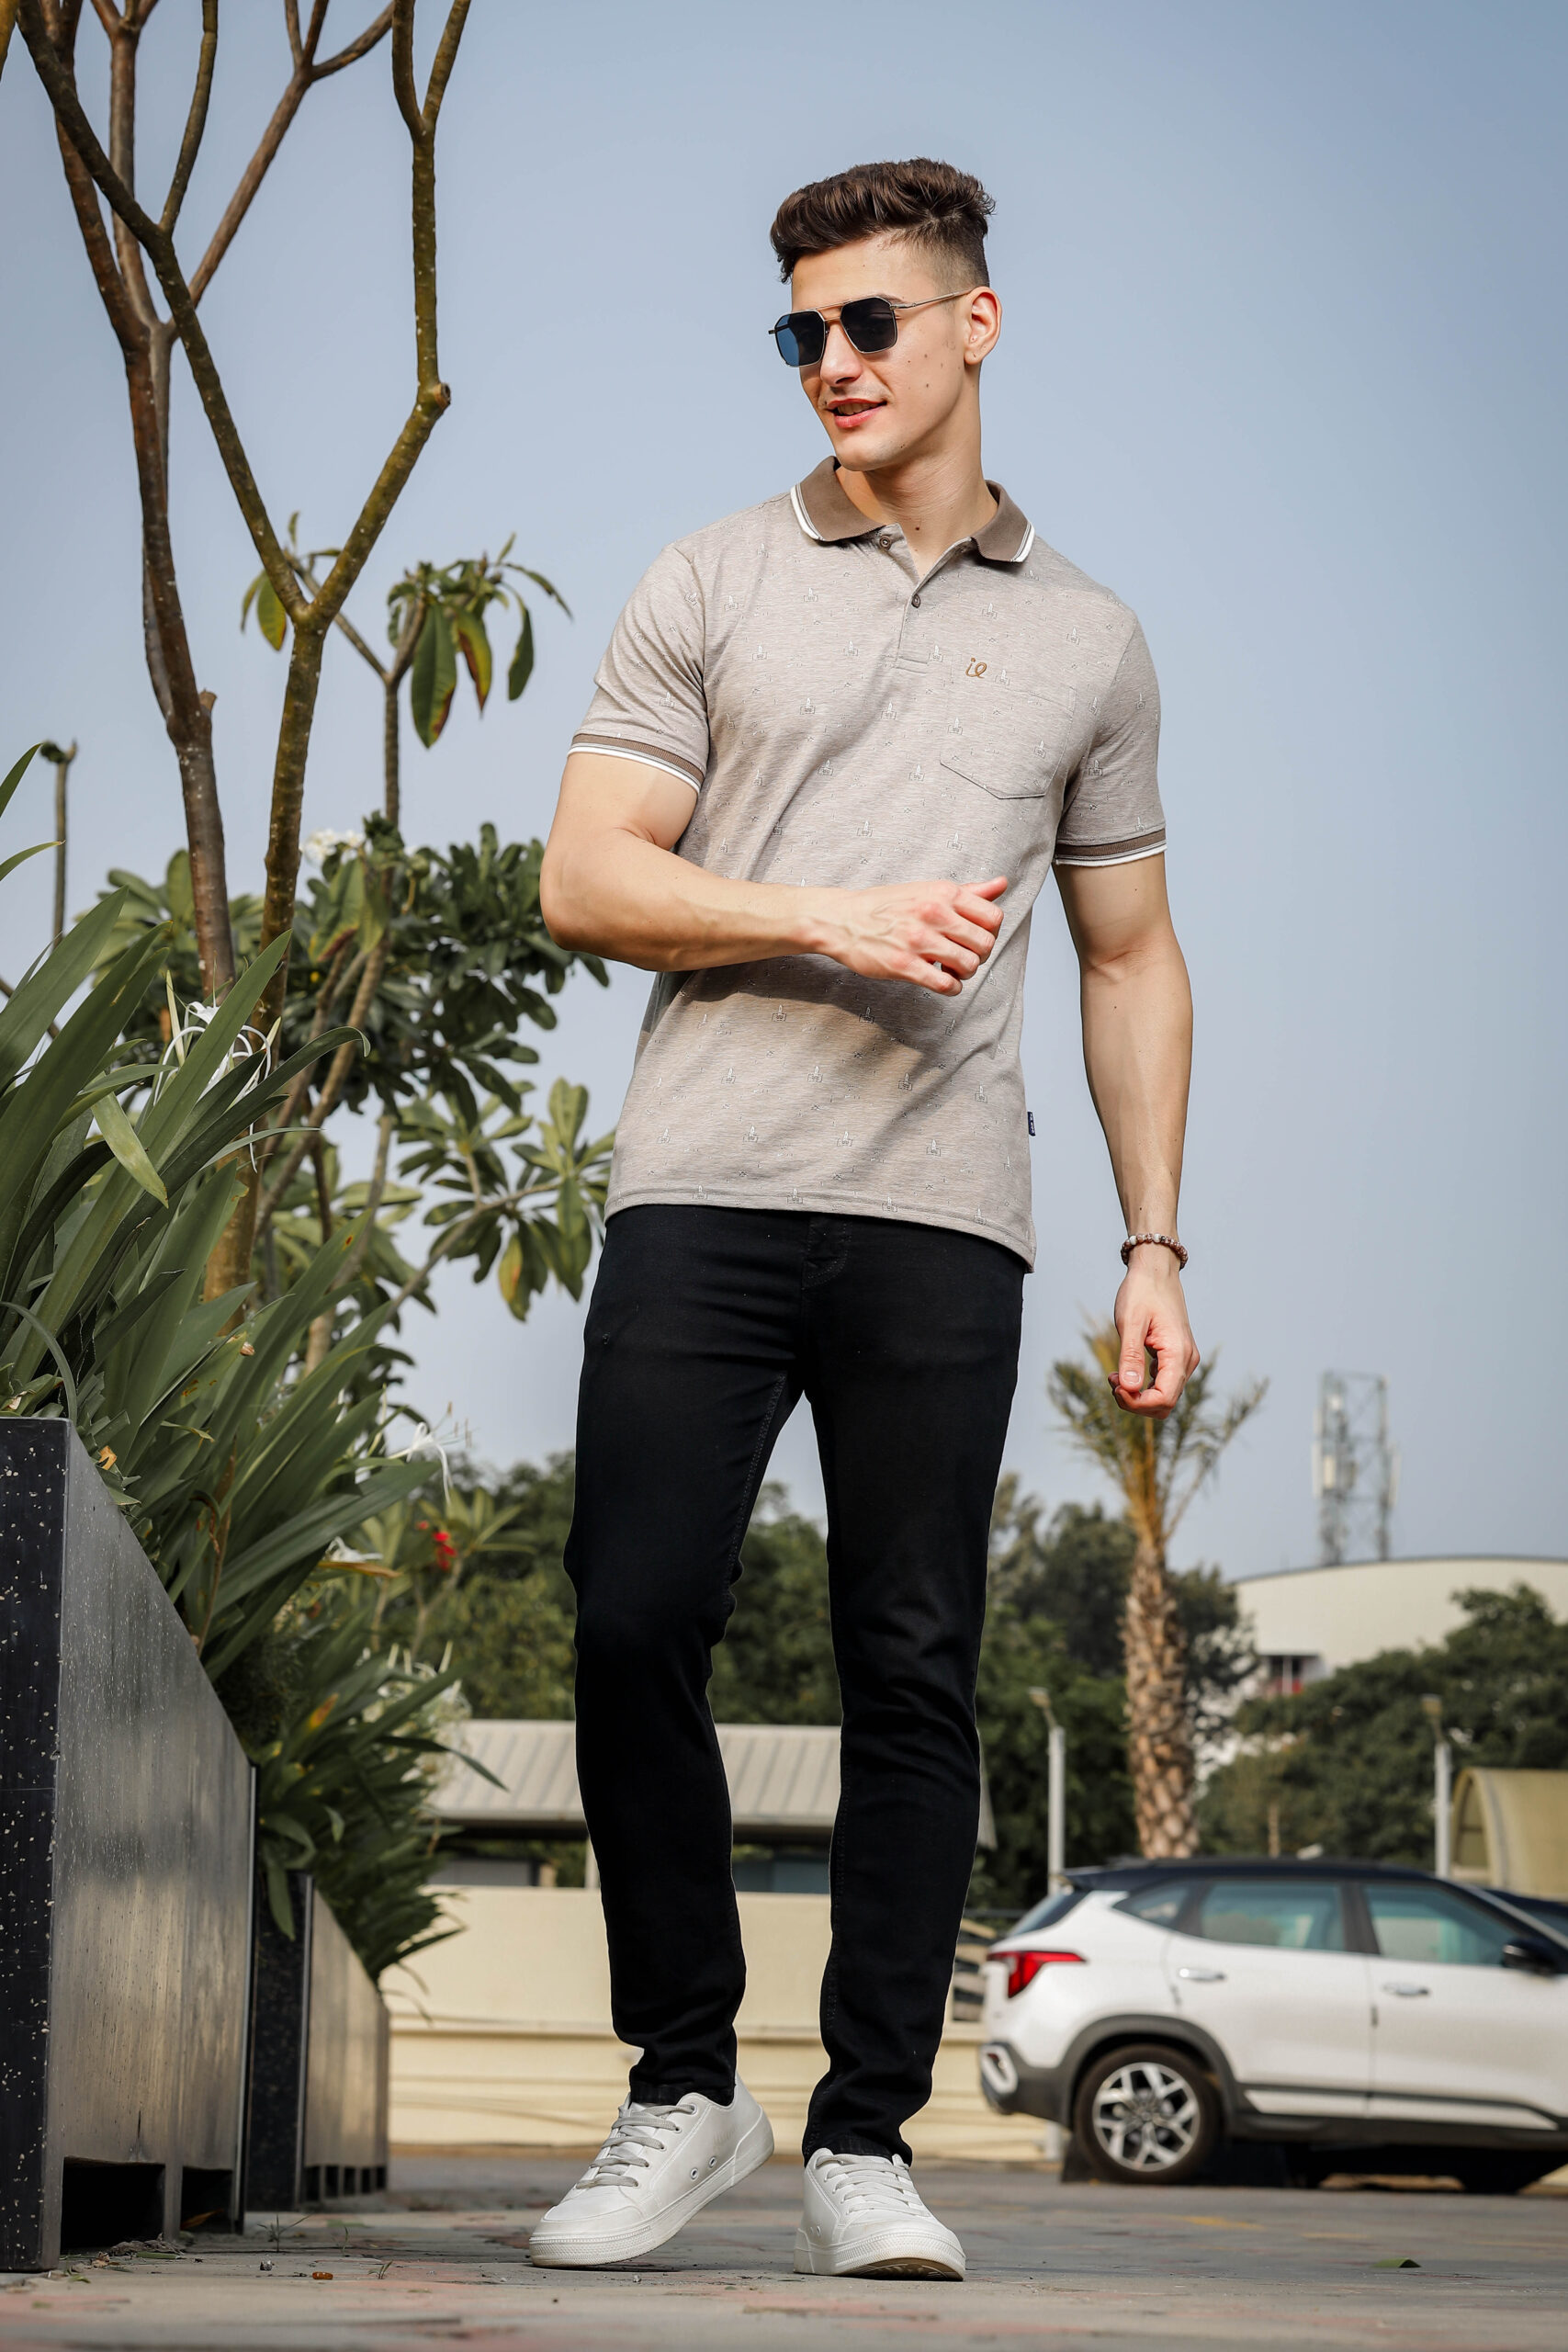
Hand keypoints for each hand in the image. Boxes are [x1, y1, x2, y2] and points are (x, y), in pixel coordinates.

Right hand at [817, 875, 1007, 994]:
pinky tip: (942, 981)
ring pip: (969, 965)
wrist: (842, 919)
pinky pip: (946, 984)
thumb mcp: (928, 890)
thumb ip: (968, 891)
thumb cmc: (886, 905)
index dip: (990, 933)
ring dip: (965, 973)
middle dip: (979, 955)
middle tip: (963, 956)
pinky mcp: (904, 966)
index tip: (975, 938)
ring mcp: (919, 941)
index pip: (993, 917)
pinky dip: (951, 988)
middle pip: (985, 944)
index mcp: (943, 893)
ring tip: (950, 969)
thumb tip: (1002, 884)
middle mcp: (934, 914)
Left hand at [1110, 1246, 1199, 1417]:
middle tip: (1112, 1382)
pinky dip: (1143, 1387)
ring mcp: (1183, 1359)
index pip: (1164, 1399)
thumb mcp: (1130, 1322)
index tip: (1115, 1387)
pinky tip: (1123, 1373)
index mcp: (1178, 1353)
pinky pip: (1163, 1384)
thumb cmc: (1142, 1292)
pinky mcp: (1175, 1356)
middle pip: (1165, 1403)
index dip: (1137, 1403)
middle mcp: (1186, 1360)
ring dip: (1138, 1396)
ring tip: (1115, 1377)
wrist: (1155, 1270)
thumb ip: (1130, 1356)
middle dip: (1136, 1402)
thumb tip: (1129, 1388)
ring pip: (1164, 1397)